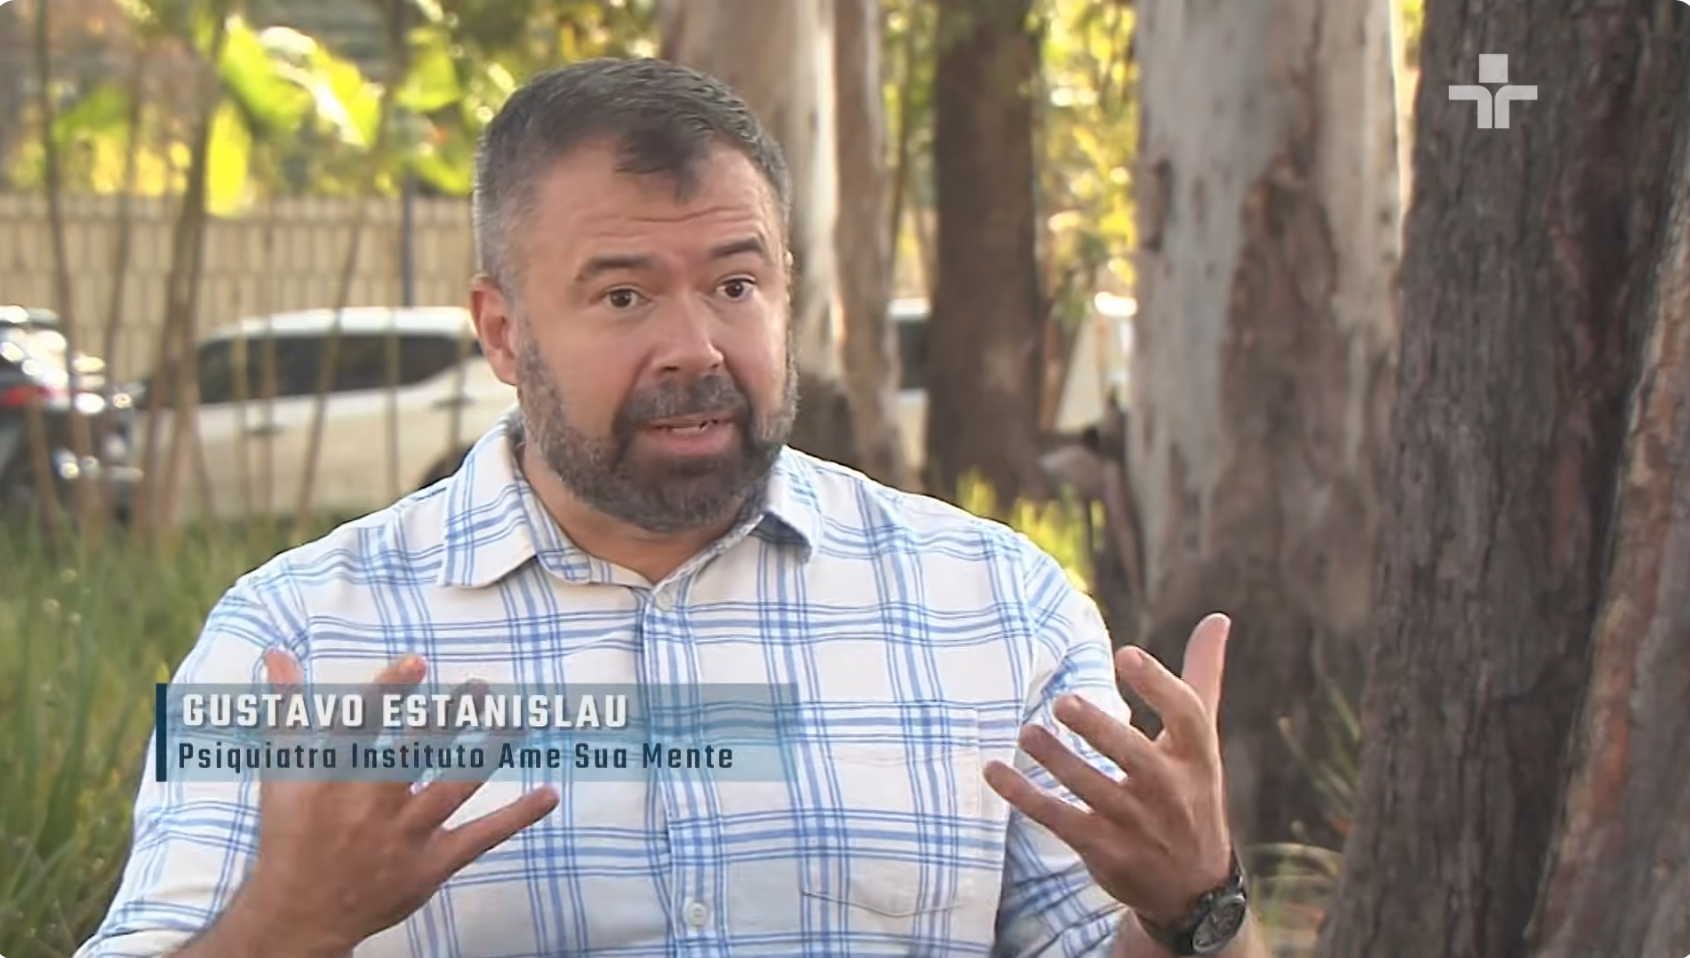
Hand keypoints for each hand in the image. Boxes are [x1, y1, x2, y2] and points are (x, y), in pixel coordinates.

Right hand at [238, 650, 559, 955]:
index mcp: (336, 777)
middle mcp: (372, 805)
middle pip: (418, 752)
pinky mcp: (431, 864)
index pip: (365, 725)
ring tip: (516, 719)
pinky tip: (549, 794)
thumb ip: (288, 709)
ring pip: (455, 785)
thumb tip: (277, 653)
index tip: (418, 660)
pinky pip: (482, 836)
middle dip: (450, 718)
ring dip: (488, 750)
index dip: (391, 691)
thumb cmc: (291, 834)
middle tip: (480, 687)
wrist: (299, 915)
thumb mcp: (283, 771)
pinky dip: (518, 816)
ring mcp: (406, 836)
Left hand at [985, 613, 1234, 926]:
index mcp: (1196, 756)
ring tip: (1027, 732)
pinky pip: (1057, 819)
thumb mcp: (1202, 738)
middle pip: (1134, 756)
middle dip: (1099, 730)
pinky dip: (1023, 796)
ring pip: (1090, 788)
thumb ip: (1202, 677)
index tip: (1125, 654)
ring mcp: (1135, 824)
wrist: (1192, 886)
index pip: (1186, 715)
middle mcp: (1168, 790)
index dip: (1157, 685)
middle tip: (1064, 700)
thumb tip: (1217, 617)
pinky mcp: (1103, 848)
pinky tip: (994, 770)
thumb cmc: (1191, 791)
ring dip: (1056, 760)